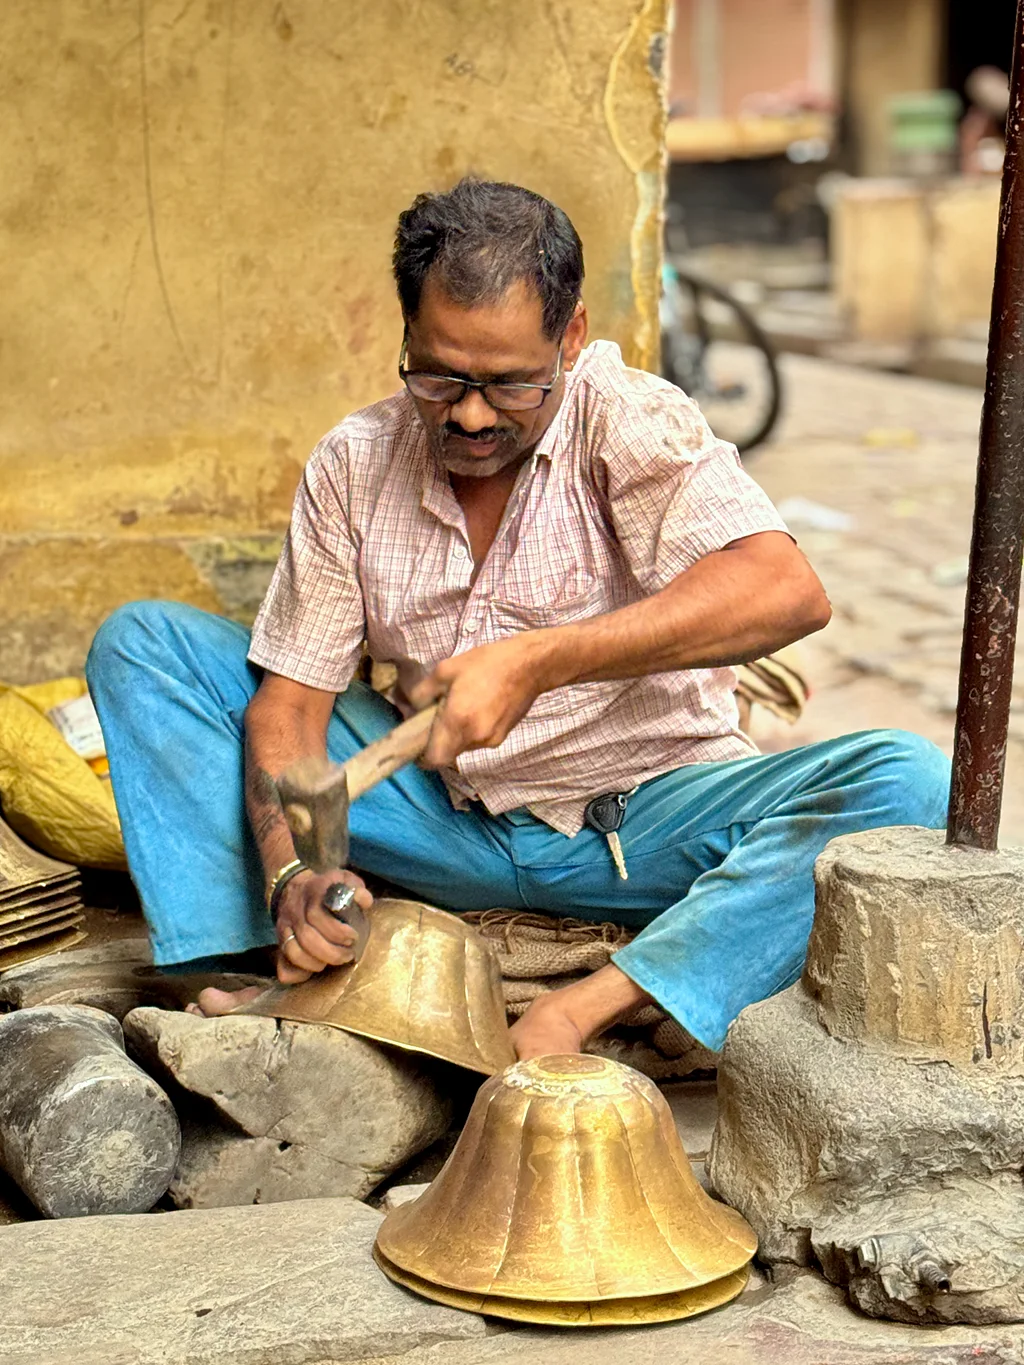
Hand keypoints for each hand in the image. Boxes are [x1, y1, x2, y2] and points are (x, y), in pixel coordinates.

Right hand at [274, 869, 372, 984]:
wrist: (294, 888)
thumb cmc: (327, 888)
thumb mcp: (344, 881)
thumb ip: (356, 888)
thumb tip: (364, 900)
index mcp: (313, 892)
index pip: (316, 914)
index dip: (336, 931)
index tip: (353, 936)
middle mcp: (295, 909)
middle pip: (306, 936)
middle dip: (331, 951)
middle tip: (348, 954)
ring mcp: (285, 926)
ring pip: (293, 951)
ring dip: (316, 962)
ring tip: (336, 961)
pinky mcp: (280, 940)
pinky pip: (285, 962)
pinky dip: (300, 971)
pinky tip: (318, 967)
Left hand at [408, 633, 553, 768]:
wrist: (530, 666)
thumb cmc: (487, 663)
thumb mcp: (446, 670)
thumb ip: (422, 693)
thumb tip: (409, 708)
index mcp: (458, 721)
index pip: (434, 759)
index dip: (422, 757)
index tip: (417, 745)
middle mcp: (474, 737)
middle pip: (447, 753)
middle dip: (438, 740)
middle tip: (436, 717)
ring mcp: (490, 740)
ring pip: (463, 747)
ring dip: (455, 734)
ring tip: (459, 707)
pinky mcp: (501, 737)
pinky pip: (477, 740)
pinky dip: (471, 730)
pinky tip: (476, 708)